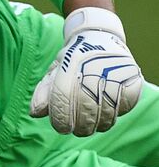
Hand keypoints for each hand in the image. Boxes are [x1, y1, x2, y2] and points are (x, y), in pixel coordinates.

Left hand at [30, 7, 142, 135]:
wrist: (99, 36)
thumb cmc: (73, 60)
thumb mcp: (55, 70)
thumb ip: (44, 91)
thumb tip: (34, 113)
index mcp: (69, 64)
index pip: (63, 98)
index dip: (61, 119)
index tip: (62, 127)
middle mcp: (93, 67)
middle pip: (86, 109)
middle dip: (81, 126)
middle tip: (78, 130)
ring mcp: (115, 72)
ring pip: (107, 113)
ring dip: (98, 124)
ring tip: (92, 124)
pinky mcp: (132, 77)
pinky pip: (124, 106)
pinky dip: (115, 114)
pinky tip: (107, 111)